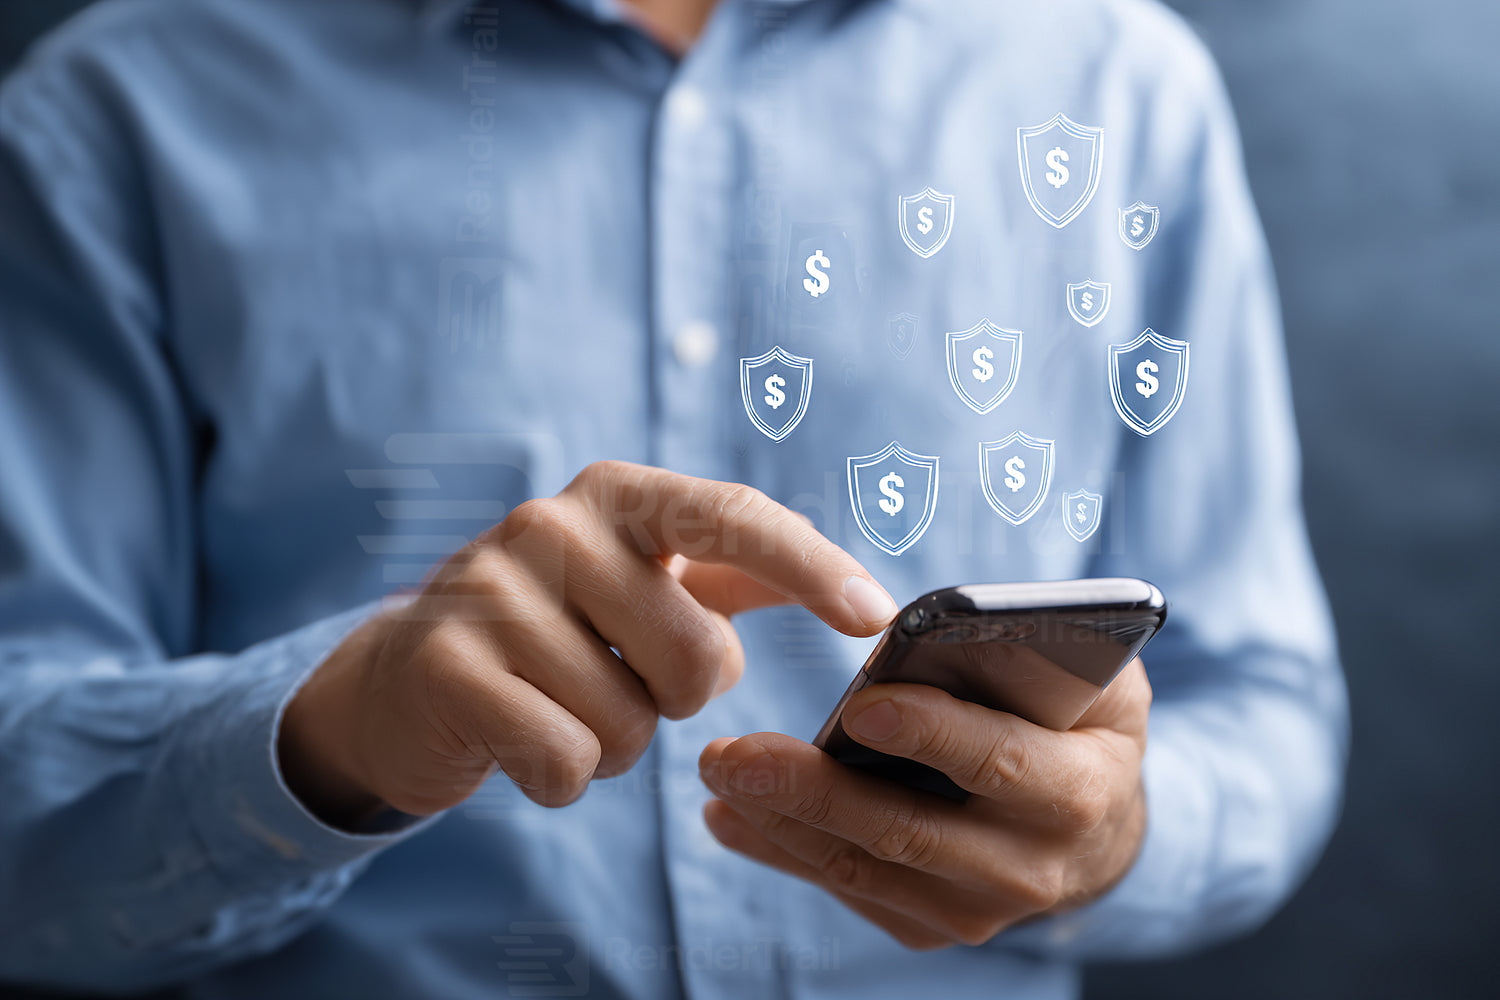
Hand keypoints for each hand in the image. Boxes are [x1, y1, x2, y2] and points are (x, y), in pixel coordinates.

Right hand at [278, 461, 897, 824]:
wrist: (405, 682)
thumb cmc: (553, 632)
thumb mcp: (637, 583)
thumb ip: (733, 574)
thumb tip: (853, 585)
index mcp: (617, 496)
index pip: (732, 518)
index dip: (811, 567)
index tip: (874, 618)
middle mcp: (551, 525)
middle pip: (700, 657)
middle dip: (675, 700)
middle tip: (616, 679)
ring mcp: (489, 591)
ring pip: (632, 724)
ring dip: (612, 744)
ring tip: (557, 705)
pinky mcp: (445, 666)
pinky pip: (565, 760)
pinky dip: (561, 778)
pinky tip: (521, 743)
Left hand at [698, 658, 1151, 948]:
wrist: (1098, 831)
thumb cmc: (1083, 723)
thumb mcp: (1093, 678)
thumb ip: (1039, 651)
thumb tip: (944, 624)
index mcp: (1080, 790)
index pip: (1002, 762)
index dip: (932, 734)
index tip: (860, 704)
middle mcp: (1031, 866)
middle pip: (910, 831)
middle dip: (815, 790)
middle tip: (734, 752)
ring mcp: (977, 909)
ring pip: (865, 867)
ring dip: (780, 822)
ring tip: (718, 773)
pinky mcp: (932, 927)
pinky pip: (847, 889)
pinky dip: (784, 852)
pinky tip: (732, 816)